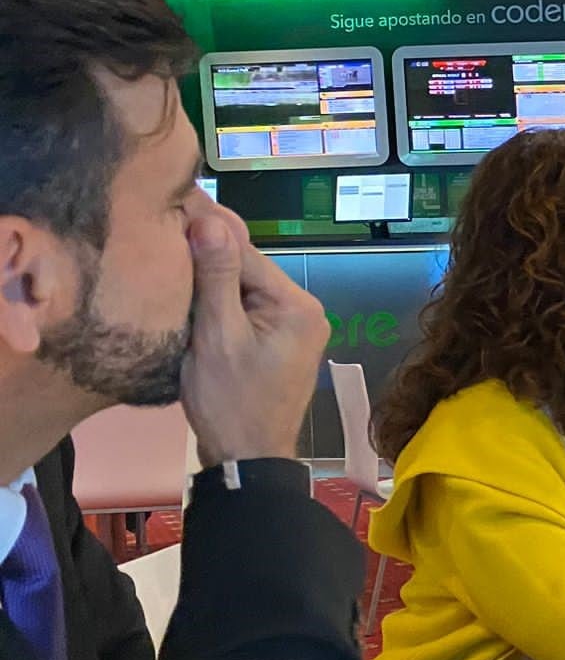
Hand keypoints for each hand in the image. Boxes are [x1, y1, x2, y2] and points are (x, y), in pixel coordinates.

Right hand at [181, 204, 328, 466]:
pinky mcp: (279, 341)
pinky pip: (246, 307)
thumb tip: (210, 221)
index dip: (207, 228)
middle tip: (166, 223)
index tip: (177, 200)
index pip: (245, 253)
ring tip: (171, 250)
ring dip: (210, 276)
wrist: (247, 459)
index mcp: (296, 305)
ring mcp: (294, 326)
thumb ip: (216, 279)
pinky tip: (191, 290)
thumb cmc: (231, 403)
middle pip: (247, 268)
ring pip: (244, 287)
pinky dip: (219, 300)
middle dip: (208, 252)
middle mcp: (304, 309)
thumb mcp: (217, 336)